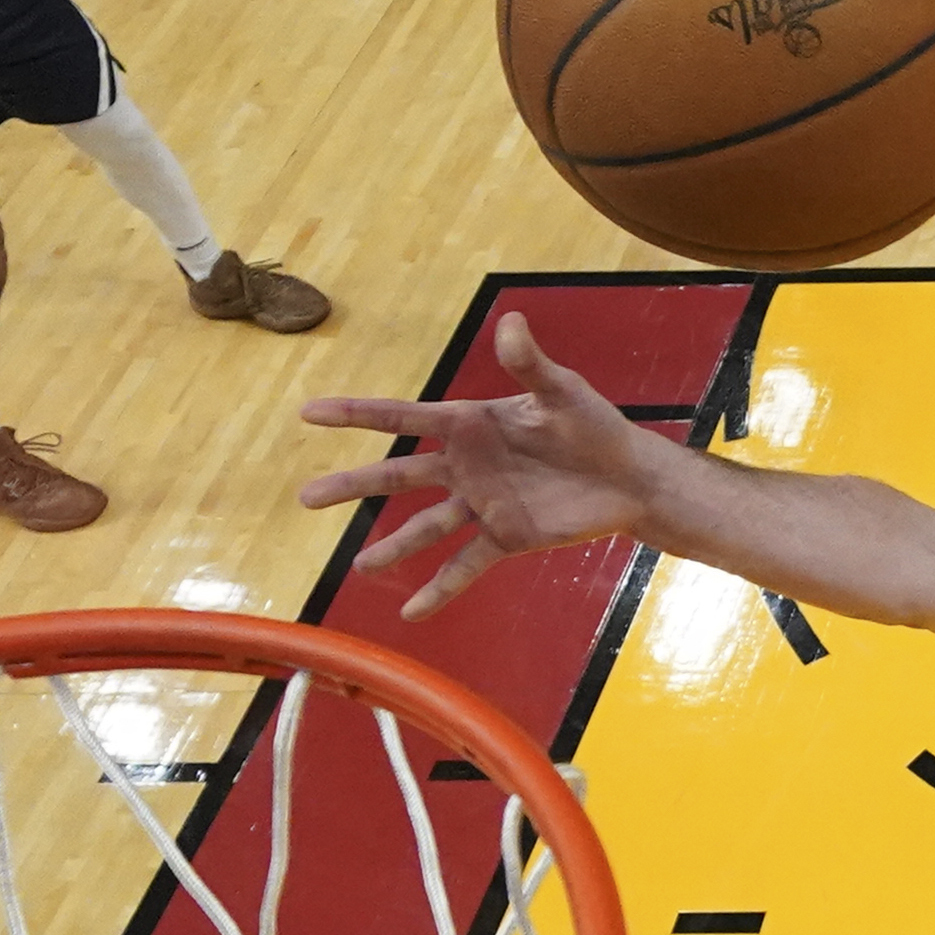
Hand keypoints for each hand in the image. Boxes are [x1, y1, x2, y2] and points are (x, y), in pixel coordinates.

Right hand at [303, 312, 669, 617]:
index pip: (402, 419)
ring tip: (357, 565)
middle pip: (397, 477)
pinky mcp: (505, 538)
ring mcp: (483, 505)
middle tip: (305, 498)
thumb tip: (511, 322)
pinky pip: (464, 566)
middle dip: (352, 485)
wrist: (628, 477)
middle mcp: (466, 466)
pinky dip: (439, 589)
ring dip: (392, 546)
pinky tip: (411, 613)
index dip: (356, 414)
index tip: (309, 413)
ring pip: (426, 527)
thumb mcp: (562, 391)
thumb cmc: (593, 426)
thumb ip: (530, 364)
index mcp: (469, 425)